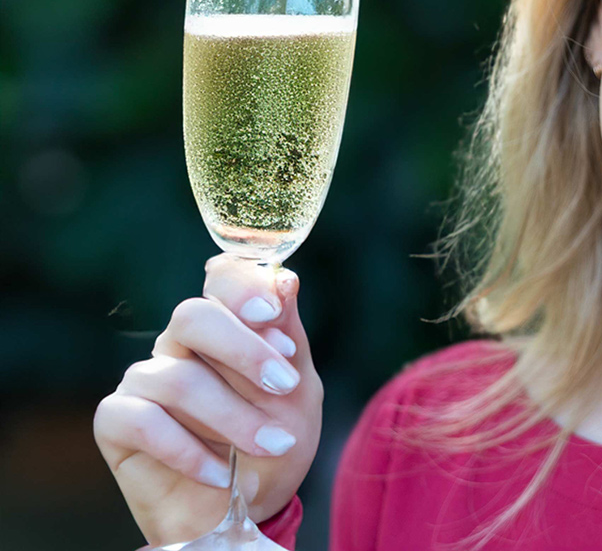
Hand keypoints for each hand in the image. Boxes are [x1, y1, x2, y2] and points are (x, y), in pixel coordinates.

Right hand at [94, 256, 323, 546]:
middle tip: (284, 384)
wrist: (250, 508)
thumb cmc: (275, 441)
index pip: (219, 279)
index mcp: (226, 326)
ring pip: (177, 378)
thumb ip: (289, 337)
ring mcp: (145, 380)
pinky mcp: (116, 422)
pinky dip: (188, 451)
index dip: (240, 287)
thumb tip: (286, 279)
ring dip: (233, 417)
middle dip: (244, 349)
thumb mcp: (298, 392)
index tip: (271, 313)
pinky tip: (221, 474)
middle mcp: (180, 345)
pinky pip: (142, 421)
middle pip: (192, 316)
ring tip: (272, 445)